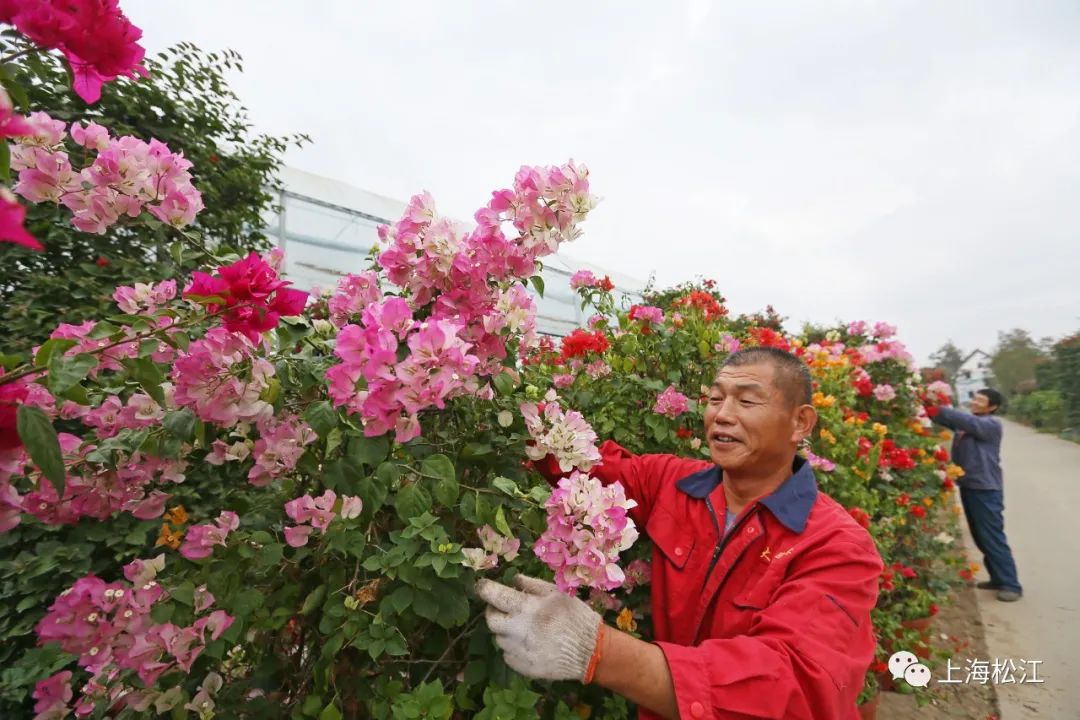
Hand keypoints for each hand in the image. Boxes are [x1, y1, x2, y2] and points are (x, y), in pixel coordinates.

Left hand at [476, 574, 601, 681]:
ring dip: (506, 630)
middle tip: (503, 608)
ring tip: (522, 627)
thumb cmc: (575, 616)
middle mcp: (517, 630)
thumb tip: (513, 580)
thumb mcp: (556, 593)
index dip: (483, 588)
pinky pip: (508, 655)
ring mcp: (518, 651)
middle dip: (493, 611)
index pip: (492, 596)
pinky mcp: (522, 667)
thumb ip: (532, 584)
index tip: (482, 586)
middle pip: (490, 620)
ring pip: (499, 638)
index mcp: (525, 608)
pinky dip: (513, 647)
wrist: (591, 651)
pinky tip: (529, 643)